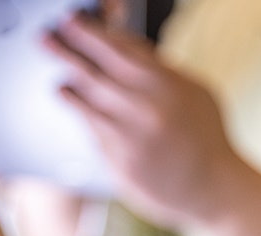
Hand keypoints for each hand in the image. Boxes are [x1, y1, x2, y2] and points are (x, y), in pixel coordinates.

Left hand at [45, 11, 260, 235]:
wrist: (215, 190)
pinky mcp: (118, 163)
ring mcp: (128, 138)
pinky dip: (84, 118)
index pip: (116, 48)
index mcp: (165, 84)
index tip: (71, 20)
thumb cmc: (206, 137)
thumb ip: (159, 69)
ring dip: (69, 88)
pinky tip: (81, 113)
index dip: (88, 31)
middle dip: (65, 52)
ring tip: (60, 83)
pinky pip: (93, 132)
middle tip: (45, 39)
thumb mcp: (194, 91)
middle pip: (91, 72)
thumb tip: (121, 46)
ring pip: (86, 104)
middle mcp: (143, 108)